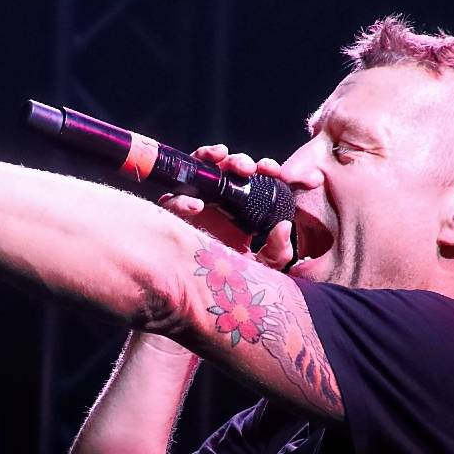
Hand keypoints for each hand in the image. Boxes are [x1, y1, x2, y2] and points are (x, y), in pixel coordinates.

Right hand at [157, 143, 294, 269]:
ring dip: (209, 160)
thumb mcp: (263, 266)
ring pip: (198, 172)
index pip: (252, 179)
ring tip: (222, 162)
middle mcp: (217, 202)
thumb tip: (284, 227)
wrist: (209, 293)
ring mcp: (193, 205)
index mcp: (240, 208)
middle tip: (249, 168)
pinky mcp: (172, 218)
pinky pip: (170, 201)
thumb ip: (278, 251)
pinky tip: (196, 205)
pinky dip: (180, 198)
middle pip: (225, 169)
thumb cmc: (234, 278)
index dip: (264, 169)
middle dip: (238, 161)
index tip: (274, 171)